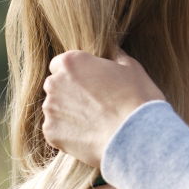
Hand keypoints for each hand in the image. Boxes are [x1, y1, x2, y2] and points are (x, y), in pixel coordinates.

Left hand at [42, 49, 165, 167]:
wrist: (137, 137)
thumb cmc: (138, 99)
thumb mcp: (132, 68)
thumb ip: (115, 56)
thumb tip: (112, 51)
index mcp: (71, 63)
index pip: (61, 63)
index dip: (77, 73)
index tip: (92, 83)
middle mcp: (54, 83)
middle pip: (56, 86)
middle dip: (70, 92)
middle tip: (95, 104)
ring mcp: (51, 110)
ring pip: (56, 110)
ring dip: (69, 114)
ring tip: (96, 123)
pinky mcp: (51, 134)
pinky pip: (57, 131)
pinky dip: (69, 134)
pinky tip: (91, 136)